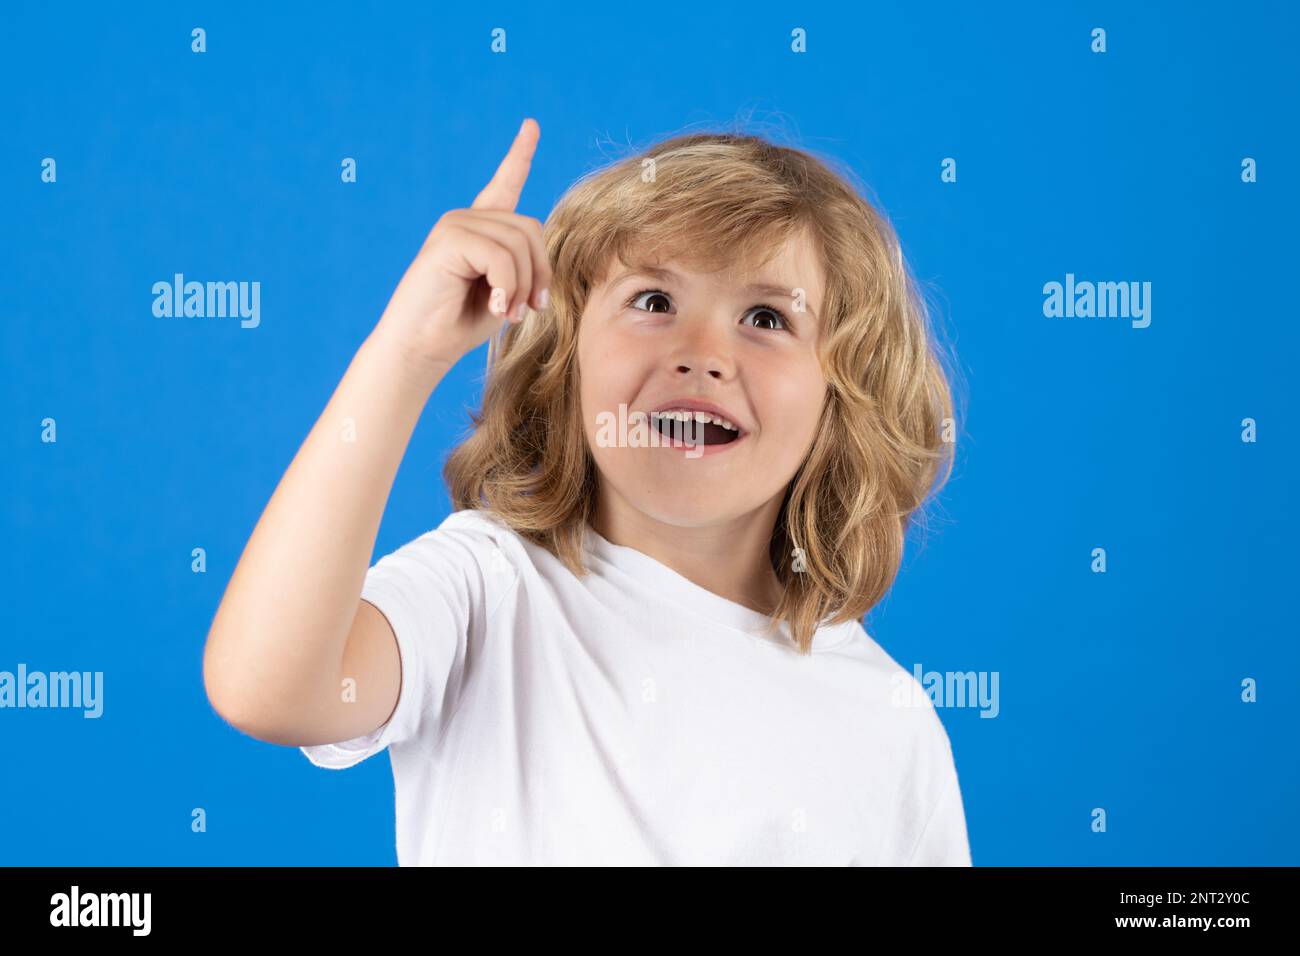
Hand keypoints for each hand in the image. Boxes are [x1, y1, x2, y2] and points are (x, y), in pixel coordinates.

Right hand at [374, 117, 550, 371]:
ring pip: (519, 244)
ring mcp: (454, 225)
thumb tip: (541, 251)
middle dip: (540, 272)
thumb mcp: (505, 291)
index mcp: (479, 229)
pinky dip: (507, 286)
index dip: (519, 155)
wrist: (420, 347)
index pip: (503, 184)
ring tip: (509, 313)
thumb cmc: (459, 324)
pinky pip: (500, 256)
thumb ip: (523, 265)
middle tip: (531, 309)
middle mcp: (466, 219)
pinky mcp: (448, 240)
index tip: (531, 126)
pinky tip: (497, 308)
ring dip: (523, 286)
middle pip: (530, 228)